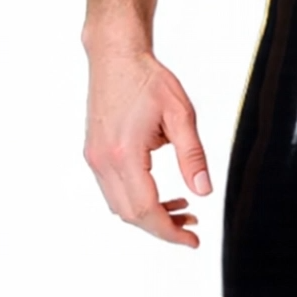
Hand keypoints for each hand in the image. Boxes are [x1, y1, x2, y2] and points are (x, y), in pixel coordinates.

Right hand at [83, 44, 212, 247]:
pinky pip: (113, 190)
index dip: (170, 231)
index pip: (146, 209)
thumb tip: (203, 190)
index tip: (192, 239)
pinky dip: (135, 199)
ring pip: (119, 206)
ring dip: (148, 214)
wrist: (115, 56)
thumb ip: (192, 155)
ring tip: (182, 208)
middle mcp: (103, 161)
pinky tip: (159, 191)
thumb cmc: (148, 79)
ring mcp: (94, 158)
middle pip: (130, 215)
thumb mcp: (181, 113)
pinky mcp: (93, 154)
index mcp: (124, 153)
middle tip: (192, 225)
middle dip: (162, 227)